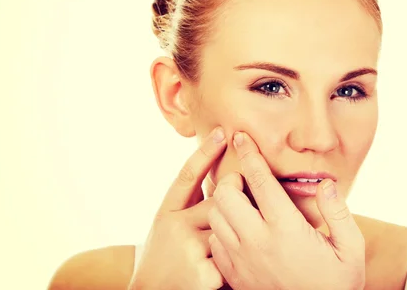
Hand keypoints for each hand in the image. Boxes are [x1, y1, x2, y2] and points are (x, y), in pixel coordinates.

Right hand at [128, 126, 227, 289]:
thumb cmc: (167, 256)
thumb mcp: (170, 226)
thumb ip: (191, 205)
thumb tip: (225, 180)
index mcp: (167, 212)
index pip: (187, 175)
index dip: (205, 152)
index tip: (221, 132)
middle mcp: (174, 227)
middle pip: (218, 200)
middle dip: (235, 197)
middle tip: (239, 199)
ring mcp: (189, 250)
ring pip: (230, 228)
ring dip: (234, 236)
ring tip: (222, 241)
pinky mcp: (204, 274)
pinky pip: (234, 257)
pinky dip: (234, 264)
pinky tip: (221, 269)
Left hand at [208, 131, 365, 289]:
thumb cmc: (337, 286)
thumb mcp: (351, 250)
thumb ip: (339, 214)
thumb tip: (325, 184)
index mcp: (287, 230)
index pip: (260, 181)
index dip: (250, 154)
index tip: (241, 136)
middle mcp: (258, 242)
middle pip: (226, 195)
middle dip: (232, 178)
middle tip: (246, 179)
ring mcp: (242, 260)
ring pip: (215, 216)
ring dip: (223, 202)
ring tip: (240, 200)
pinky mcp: (234, 275)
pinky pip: (214, 241)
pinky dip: (220, 228)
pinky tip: (238, 227)